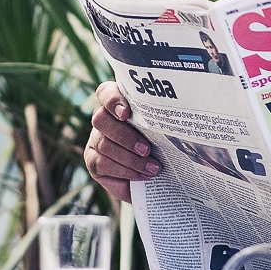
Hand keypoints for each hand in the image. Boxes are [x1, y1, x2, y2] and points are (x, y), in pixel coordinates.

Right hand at [84, 81, 159, 201]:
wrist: (153, 176)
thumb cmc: (161, 146)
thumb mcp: (162, 131)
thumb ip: (161, 121)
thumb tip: (178, 117)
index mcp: (118, 104)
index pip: (106, 92)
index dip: (112, 100)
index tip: (126, 113)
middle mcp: (103, 119)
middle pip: (101, 119)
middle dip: (126, 136)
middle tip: (147, 149)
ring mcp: (95, 140)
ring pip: (104, 144)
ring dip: (131, 158)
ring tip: (153, 168)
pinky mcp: (92, 160)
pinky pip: (103, 163)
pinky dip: (126, 170)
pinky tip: (143, 175)